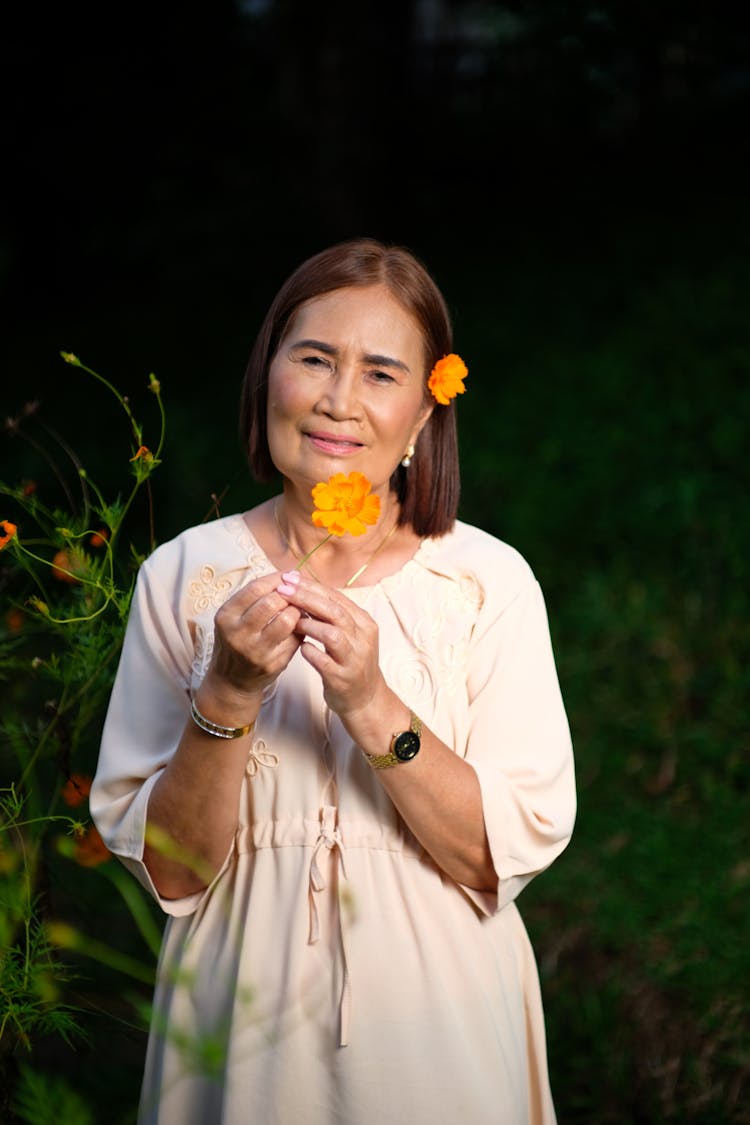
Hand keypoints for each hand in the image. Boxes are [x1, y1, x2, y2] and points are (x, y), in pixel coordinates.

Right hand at [201, 571, 302, 708]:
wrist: (232, 681)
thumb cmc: (237, 640)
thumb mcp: (235, 616)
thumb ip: (257, 596)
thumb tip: (293, 574)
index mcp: (226, 616)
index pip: (255, 588)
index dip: (276, 579)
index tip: (288, 577)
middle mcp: (237, 633)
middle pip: (272, 602)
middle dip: (288, 595)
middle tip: (295, 596)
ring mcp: (255, 650)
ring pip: (287, 620)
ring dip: (297, 611)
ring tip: (296, 611)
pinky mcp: (272, 664)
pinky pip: (295, 639)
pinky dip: (300, 629)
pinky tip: (298, 628)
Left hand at [277, 571, 386, 726]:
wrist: (366, 698)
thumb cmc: (351, 661)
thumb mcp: (350, 634)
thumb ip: (332, 614)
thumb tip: (304, 588)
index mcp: (364, 622)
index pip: (336, 597)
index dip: (311, 586)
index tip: (289, 578)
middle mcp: (362, 638)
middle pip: (334, 611)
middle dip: (306, 598)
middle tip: (282, 589)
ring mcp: (354, 659)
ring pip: (332, 635)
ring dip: (309, 625)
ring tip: (291, 620)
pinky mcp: (343, 678)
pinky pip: (324, 662)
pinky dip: (310, 652)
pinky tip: (300, 647)